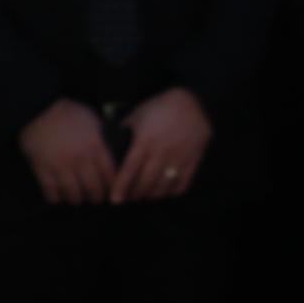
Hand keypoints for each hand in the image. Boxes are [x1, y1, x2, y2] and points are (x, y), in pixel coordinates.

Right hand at [17, 100, 111, 208]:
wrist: (39, 108)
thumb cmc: (69, 113)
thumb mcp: (94, 122)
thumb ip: (102, 140)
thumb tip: (112, 154)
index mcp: (96, 146)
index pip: (110, 174)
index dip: (113, 186)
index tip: (113, 192)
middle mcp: (80, 158)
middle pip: (93, 187)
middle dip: (97, 197)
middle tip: (97, 201)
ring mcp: (60, 164)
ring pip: (72, 192)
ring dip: (77, 199)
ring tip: (78, 200)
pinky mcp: (41, 168)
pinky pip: (50, 189)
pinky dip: (55, 197)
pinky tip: (57, 198)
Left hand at [108, 87, 211, 205]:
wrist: (193, 102)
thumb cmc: (160, 108)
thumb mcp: (137, 116)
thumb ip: (123, 131)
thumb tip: (110, 145)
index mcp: (144, 141)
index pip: (129, 170)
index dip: (121, 187)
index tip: (115, 200)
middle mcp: (161, 152)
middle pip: (145, 182)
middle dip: (135, 195)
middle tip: (129, 200)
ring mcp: (179, 157)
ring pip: (164, 185)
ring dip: (152, 196)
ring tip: (145, 198)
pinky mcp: (193, 159)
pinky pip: (183, 182)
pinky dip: (173, 192)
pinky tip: (166, 193)